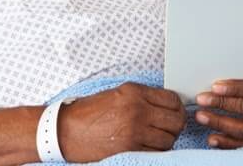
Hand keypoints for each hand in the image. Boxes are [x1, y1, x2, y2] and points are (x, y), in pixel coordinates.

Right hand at [57, 82, 185, 161]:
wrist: (66, 130)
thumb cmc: (89, 112)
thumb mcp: (117, 94)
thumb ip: (142, 97)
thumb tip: (165, 104)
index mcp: (134, 91)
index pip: (171, 99)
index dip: (177, 106)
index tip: (174, 110)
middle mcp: (137, 109)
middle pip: (175, 119)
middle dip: (176, 123)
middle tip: (170, 126)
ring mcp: (134, 129)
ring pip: (169, 138)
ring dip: (168, 138)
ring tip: (159, 136)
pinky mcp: (130, 147)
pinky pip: (157, 151)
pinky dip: (158, 149)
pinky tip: (150, 145)